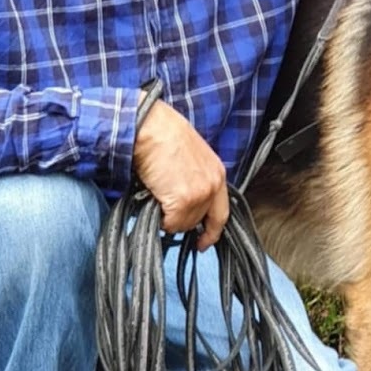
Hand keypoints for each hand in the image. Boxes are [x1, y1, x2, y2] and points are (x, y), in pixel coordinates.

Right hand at [132, 98, 229, 248]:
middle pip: (199, 221)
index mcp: (217, 173)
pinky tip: (154, 197)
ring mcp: (199, 194)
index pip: (221, 213)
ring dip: (168, 217)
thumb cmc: (163, 135)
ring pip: (183, 224)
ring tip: (158, 194)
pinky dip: (159, 217)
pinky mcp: (183, 201)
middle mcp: (213, 185)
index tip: (203, 242)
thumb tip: (184, 200)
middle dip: (182, 220)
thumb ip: (195, 179)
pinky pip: (170, 223)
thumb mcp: (190, 156)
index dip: (212, 231)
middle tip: (166, 210)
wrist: (149, 128)